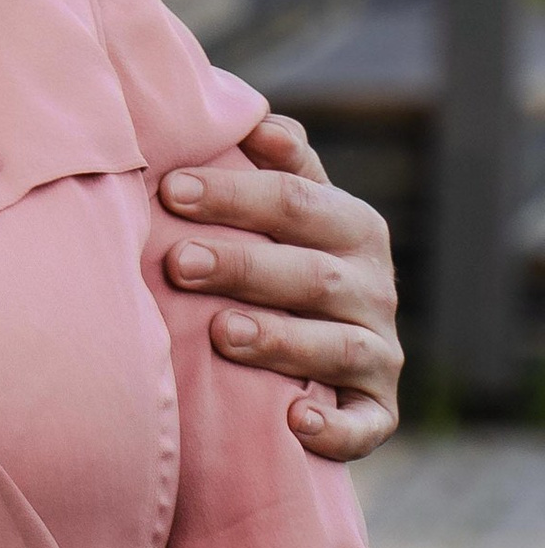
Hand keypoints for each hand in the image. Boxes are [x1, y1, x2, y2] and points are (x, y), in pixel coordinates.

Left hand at [162, 117, 399, 460]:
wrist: (310, 359)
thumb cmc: (278, 263)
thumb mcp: (285, 213)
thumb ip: (275, 167)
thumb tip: (255, 119)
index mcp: (350, 227)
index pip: (296, 200)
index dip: (235, 194)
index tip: (170, 190)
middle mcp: (373, 288)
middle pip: (310, 273)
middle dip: (243, 266)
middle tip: (177, 263)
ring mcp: (378, 352)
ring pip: (336, 346)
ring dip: (281, 340)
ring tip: (222, 333)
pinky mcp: (375, 412)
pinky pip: (365, 426)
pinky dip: (335, 428)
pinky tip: (293, 420)